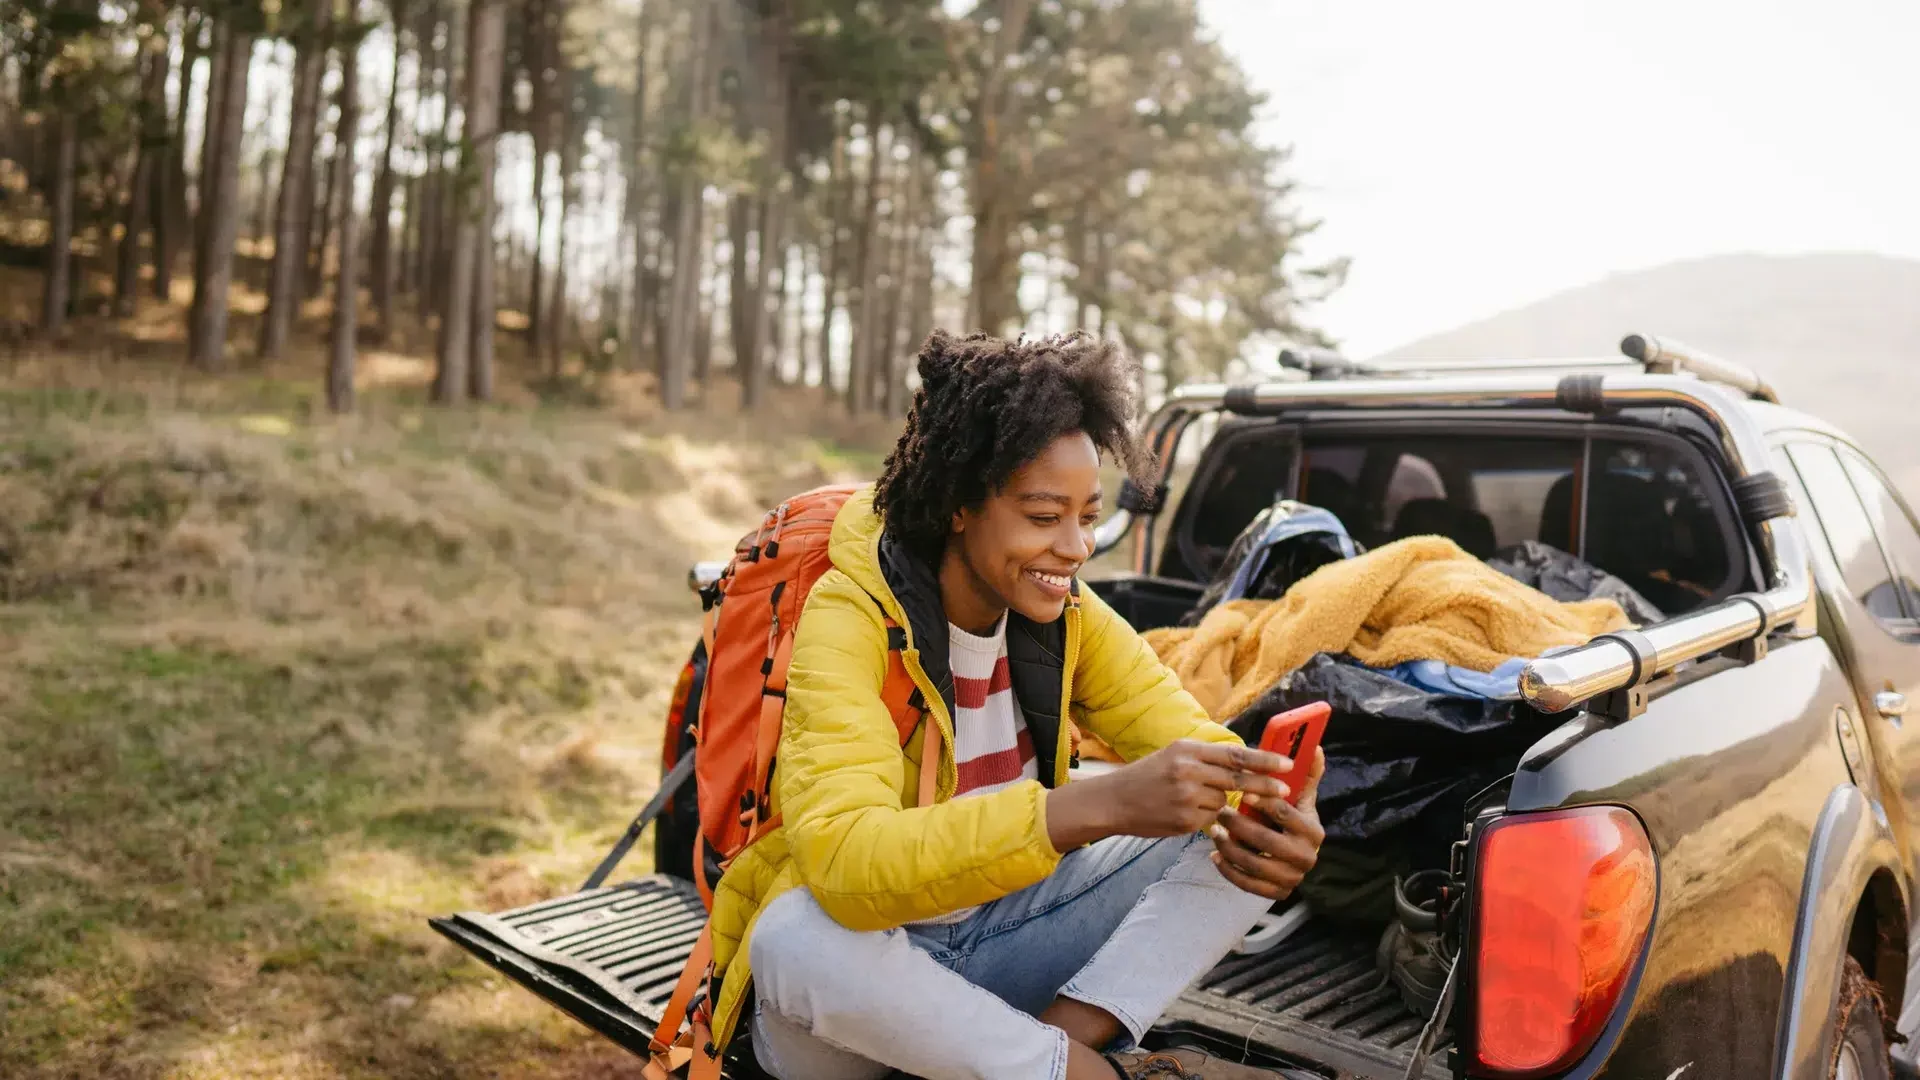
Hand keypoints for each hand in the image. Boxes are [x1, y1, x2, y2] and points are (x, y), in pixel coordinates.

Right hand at [1046, 739, 1291, 851]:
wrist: (1113, 801)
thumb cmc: (1148, 776)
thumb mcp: (1175, 756)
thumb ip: (1207, 759)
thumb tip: (1245, 764)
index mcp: (1188, 750)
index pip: (1235, 755)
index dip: (1264, 761)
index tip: (1287, 765)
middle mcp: (1188, 771)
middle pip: (1238, 779)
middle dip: (1265, 785)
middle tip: (1285, 790)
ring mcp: (1186, 798)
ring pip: (1224, 802)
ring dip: (1220, 802)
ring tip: (1191, 798)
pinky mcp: (1184, 821)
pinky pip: (1210, 819)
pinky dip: (1205, 817)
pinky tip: (1183, 812)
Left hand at [1209, 747, 1326, 899]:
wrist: (1291, 854)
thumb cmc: (1290, 819)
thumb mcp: (1299, 797)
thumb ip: (1305, 774)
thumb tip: (1316, 748)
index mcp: (1314, 831)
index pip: (1285, 813)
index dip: (1263, 801)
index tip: (1242, 793)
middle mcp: (1306, 858)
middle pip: (1267, 841)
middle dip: (1240, 825)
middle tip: (1221, 811)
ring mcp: (1292, 878)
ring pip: (1254, 864)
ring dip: (1230, 847)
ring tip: (1214, 831)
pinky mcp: (1277, 893)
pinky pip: (1248, 884)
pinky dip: (1228, 870)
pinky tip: (1215, 855)